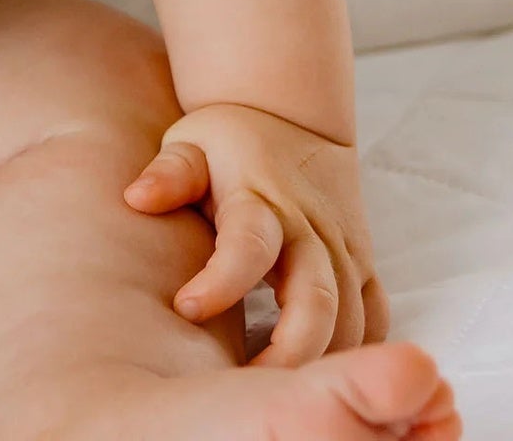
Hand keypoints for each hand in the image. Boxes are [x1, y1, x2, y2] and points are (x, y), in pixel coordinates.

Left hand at [123, 102, 390, 365]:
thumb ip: (169, 174)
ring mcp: (343, 249)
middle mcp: (309, 229)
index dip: (221, 281)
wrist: (290, 114)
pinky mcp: (363, 265)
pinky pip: (375, 319)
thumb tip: (137, 197)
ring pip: (352, 320)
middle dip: (291, 351)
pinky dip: (359, 353)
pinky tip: (324, 378)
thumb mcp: (190, 143)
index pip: (248, 245)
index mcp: (260, 199)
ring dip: (323, 363)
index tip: (186, 308)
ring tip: (278, 398)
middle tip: (249, 390)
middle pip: (316, 299)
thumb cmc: (228, 140)